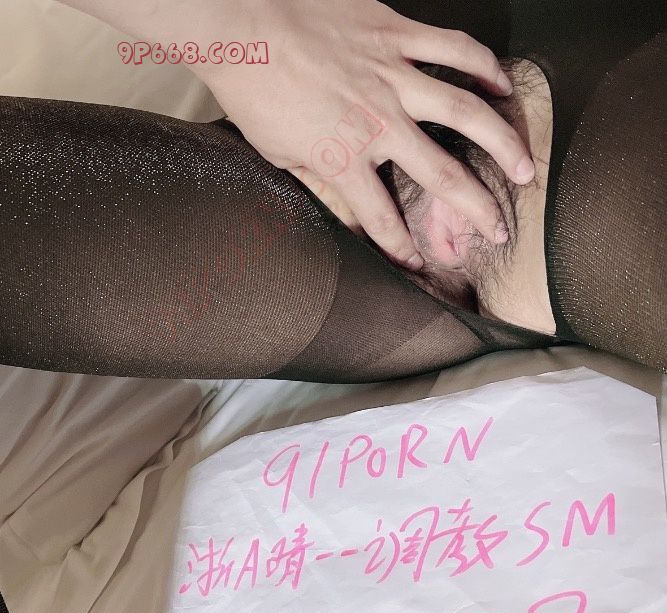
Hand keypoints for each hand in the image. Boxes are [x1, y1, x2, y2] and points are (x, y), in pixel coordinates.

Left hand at [192, 0, 534, 268]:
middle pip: (442, 175)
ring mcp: (391, 75)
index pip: (382, 219)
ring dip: (502, 142)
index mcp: (344, 158)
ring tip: (525, 167)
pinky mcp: (395, 34)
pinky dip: (483, 65)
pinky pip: (451, 48)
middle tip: (501, 230)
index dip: (403, 249)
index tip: (420, 267)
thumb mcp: (281, 156)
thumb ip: (322, 188)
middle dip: (476, 209)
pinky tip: (503, 85)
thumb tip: (351, 222)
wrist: (241, 23)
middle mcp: (378, 122)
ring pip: (464, 110)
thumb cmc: (254, 90)